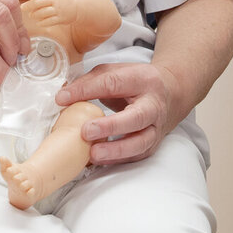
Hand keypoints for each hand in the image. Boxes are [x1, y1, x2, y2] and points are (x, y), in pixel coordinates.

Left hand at [18, 0, 75, 26]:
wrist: (76, 5)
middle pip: (40, 2)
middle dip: (30, 5)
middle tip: (22, 7)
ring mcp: (59, 9)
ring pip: (44, 12)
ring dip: (35, 14)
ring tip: (31, 15)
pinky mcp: (61, 18)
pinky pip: (50, 21)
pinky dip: (42, 22)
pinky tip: (38, 22)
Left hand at [55, 62, 180, 165]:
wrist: (170, 94)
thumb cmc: (136, 83)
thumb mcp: (116, 72)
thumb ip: (90, 82)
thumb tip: (63, 96)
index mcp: (142, 80)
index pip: (113, 83)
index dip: (87, 90)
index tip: (62, 99)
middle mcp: (153, 105)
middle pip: (136, 117)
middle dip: (111, 126)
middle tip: (86, 131)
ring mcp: (156, 127)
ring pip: (141, 142)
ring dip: (116, 150)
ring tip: (93, 153)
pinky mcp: (153, 145)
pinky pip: (136, 156)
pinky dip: (117, 160)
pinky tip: (99, 160)